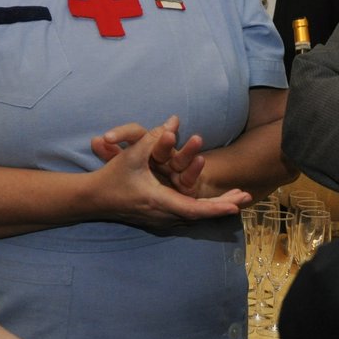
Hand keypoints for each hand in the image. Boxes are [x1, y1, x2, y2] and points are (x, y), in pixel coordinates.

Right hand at [90, 118, 249, 226]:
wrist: (93, 199)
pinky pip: (186, 214)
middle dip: (223, 206)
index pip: (194, 209)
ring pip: (194, 216)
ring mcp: (160, 219)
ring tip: (237, 198)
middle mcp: (163, 214)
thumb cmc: (112, 176)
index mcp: (159, 201)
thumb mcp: (133, 155)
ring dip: (214, 207)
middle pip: (200, 215)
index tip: (236, 205)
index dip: (216, 207)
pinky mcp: (158, 217)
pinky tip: (214, 203)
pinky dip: (202, 209)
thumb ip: (153, 137)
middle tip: (245, 197)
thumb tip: (174, 120)